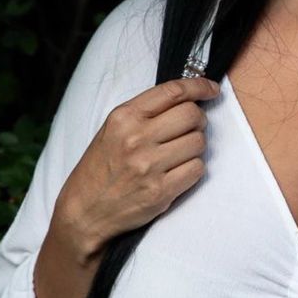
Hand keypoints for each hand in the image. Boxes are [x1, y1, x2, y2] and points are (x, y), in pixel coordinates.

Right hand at [53, 76, 220, 259]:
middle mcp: (137, 138)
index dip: (199, 86)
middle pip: (192, 115)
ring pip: (199, 142)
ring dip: (195, 147)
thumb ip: (147, 112)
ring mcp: (149, 166)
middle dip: (198, 120)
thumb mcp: (114, 129)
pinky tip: (177, 171)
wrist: (84, 211)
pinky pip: (197, 169)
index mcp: (124, 117)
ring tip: (177, 154)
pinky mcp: (160, 191)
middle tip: (190, 128)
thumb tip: (189, 99)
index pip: (174, 92)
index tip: (212, 89)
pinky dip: (193, 169)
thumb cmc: (101, 168)